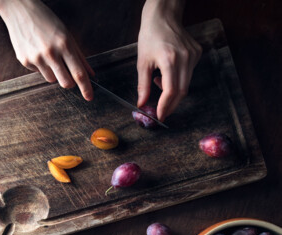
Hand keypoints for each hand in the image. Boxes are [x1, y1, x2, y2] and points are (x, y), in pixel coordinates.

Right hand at [0, 0, 93, 100]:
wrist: (19, 9)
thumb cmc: (46, 20)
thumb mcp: (66, 34)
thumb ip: (79, 56)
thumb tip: (90, 74)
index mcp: (64, 44)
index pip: (78, 73)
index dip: (86, 88)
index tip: (89, 97)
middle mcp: (50, 53)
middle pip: (65, 83)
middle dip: (69, 82)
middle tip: (67, 73)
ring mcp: (36, 58)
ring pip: (51, 79)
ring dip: (53, 72)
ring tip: (48, 55)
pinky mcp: (25, 61)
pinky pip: (38, 72)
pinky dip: (40, 66)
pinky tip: (36, 51)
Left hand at [137, 0, 201, 121]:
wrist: (163, 15)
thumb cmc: (150, 36)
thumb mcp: (142, 62)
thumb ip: (143, 85)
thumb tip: (141, 104)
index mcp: (169, 59)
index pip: (171, 90)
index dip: (165, 106)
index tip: (160, 116)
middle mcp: (184, 58)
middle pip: (181, 91)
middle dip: (171, 105)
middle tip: (162, 112)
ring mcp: (193, 55)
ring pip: (186, 85)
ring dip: (173, 92)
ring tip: (159, 83)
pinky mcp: (197, 53)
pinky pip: (189, 75)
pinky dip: (178, 81)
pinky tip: (167, 73)